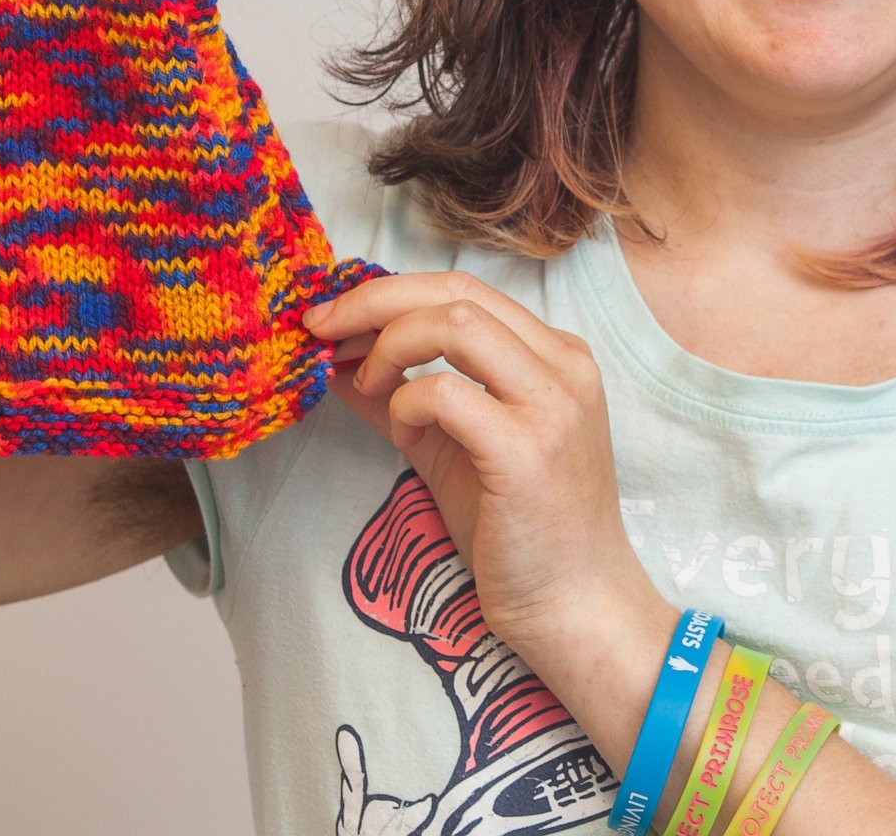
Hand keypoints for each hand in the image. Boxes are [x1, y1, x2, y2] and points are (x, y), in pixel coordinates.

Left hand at [307, 269, 662, 661]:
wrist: (576, 607)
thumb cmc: (521, 533)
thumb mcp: (452, 449)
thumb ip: (402, 400)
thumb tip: (336, 364)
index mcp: (555, 356)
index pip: (463, 288)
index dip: (389, 292)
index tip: (333, 318)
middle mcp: (564, 367)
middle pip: (455, 291)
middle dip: (372, 301)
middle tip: (319, 329)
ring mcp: (552, 405)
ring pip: (454, 322)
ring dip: (388, 345)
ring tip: (368, 385)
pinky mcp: (527, 451)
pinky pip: (445, 392)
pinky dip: (405, 404)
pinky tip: (404, 435)